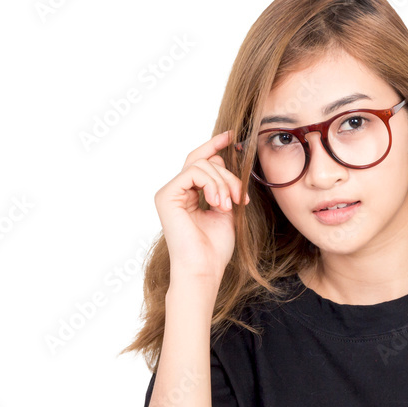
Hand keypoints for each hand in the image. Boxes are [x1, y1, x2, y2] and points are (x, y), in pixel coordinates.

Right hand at [153, 130, 249, 283]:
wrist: (203, 269)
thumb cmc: (214, 248)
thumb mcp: (227, 210)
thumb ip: (225, 186)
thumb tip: (229, 158)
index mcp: (187, 195)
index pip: (201, 162)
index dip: (215, 146)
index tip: (232, 137)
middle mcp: (176, 191)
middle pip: (203, 160)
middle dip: (228, 174)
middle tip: (241, 197)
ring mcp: (169, 193)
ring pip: (201, 164)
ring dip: (223, 182)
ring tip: (228, 205)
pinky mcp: (166, 195)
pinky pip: (193, 172)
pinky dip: (212, 184)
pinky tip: (218, 203)